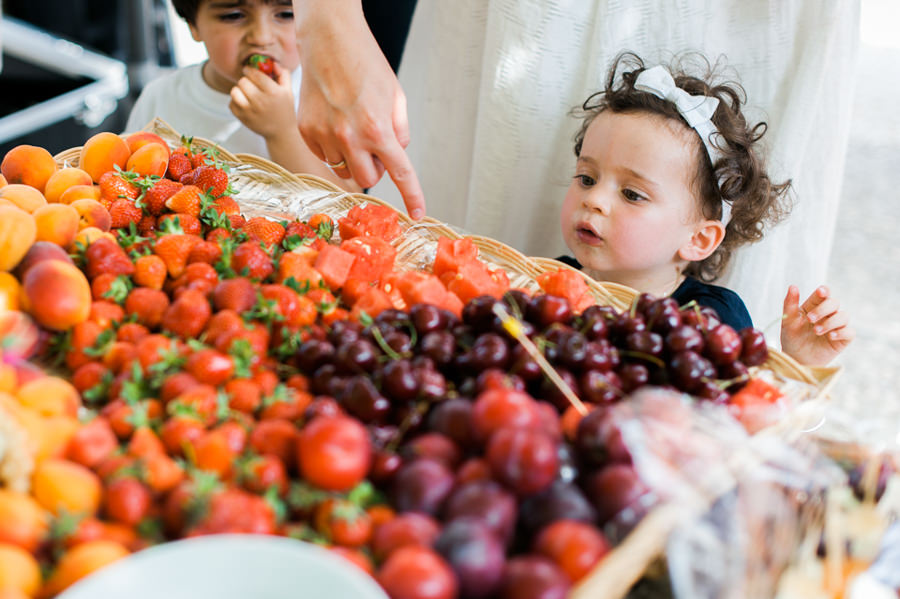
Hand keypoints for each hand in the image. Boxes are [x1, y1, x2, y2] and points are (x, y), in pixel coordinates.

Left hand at [229, 64, 296, 140]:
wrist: (281, 133)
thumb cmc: (285, 109)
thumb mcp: (288, 91)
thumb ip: (283, 73)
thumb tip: (272, 62)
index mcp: (273, 92)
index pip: (254, 74)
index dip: (249, 70)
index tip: (249, 71)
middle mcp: (261, 101)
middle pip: (243, 81)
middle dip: (246, 80)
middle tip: (250, 84)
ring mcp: (250, 111)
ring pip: (234, 91)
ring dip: (239, 90)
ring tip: (245, 93)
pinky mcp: (242, 118)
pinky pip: (231, 103)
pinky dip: (236, 101)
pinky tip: (244, 103)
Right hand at [293, 0, 424, 218]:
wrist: (329, 41)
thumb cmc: (365, 64)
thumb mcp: (396, 96)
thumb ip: (399, 130)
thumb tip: (394, 153)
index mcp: (377, 129)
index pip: (400, 173)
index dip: (411, 196)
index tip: (417, 213)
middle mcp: (349, 137)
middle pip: (366, 178)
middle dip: (374, 168)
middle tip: (374, 146)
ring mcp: (324, 136)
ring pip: (343, 168)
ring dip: (352, 156)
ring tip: (350, 125)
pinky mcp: (306, 130)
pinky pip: (324, 155)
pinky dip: (332, 147)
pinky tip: (334, 121)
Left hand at [780, 285, 853, 365]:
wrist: (796, 359)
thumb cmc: (792, 339)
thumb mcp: (788, 322)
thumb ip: (789, 304)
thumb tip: (792, 286)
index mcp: (814, 306)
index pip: (823, 294)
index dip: (824, 291)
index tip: (820, 292)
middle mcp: (828, 314)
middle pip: (834, 303)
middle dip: (823, 309)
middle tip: (810, 319)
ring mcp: (836, 325)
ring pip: (844, 316)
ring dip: (830, 322)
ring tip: (817, 331)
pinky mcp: (843, 338)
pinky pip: (849, 331)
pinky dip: (841, 332)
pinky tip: (831, 336)